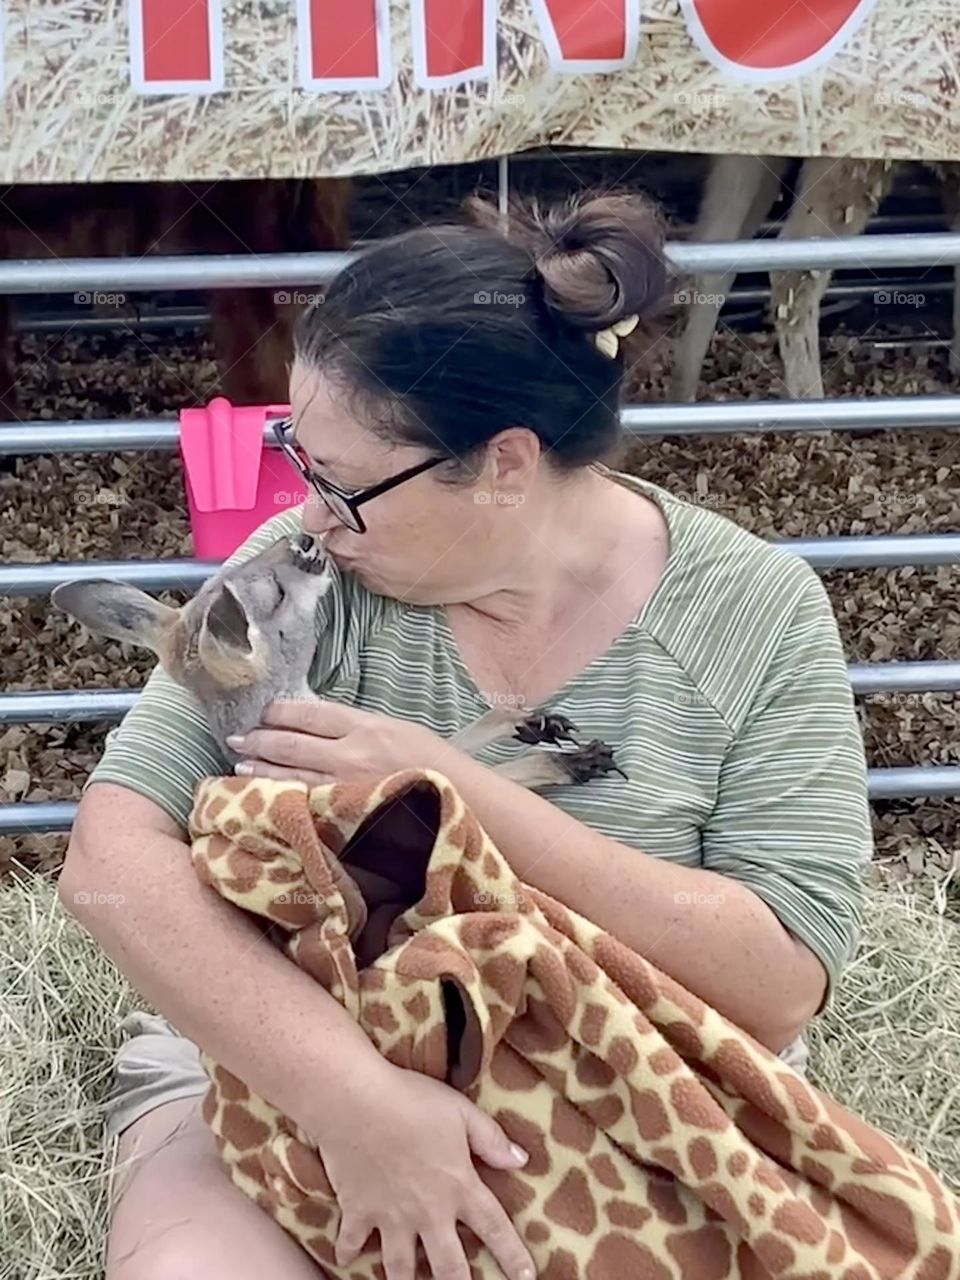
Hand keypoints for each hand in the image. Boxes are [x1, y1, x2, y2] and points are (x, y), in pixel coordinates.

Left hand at [226, 698, 456, 785]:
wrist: (465, 804)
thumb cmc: (435, 765)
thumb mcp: (399, 730)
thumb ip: (359, 728)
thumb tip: (319, 726)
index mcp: (366, 727)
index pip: (309, 713)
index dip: (279, 711)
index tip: (262, 712)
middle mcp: (351, 753)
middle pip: (290, 743)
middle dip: (258, 740)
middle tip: (236, 738)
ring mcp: (345, 787)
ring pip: (290, 775)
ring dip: (260, 770)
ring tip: (239, 767)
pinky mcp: (345, 815)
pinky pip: (304, 803)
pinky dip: (279, 798)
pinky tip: (263, 797)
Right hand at [310, 1061, 535, 1279]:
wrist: (355, 1101)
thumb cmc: (412, 1100)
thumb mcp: (461, 1112)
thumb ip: (491, 1138)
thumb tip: (521, 1160)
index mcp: (457, 1186)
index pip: (494, 1228)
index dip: (513, 1257)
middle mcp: (427, 1211)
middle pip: (448, 1266)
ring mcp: (390, 1216)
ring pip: (400, 1267)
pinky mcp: (356, 1211)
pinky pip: (351, 1241)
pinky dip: (347, 1253)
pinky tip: (344, 1261)